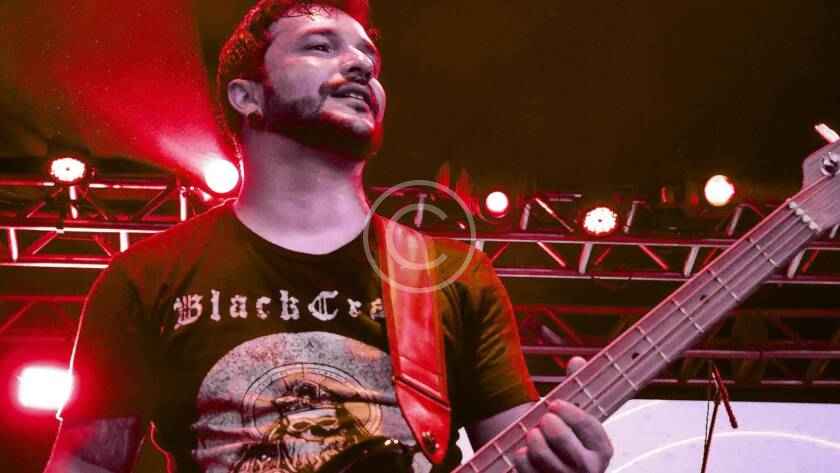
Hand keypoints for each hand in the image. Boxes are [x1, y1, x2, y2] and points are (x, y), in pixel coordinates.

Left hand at [512, 357, 613, 471]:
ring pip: (541, 453)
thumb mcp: (578, 418)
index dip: (568, 410)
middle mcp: (589, 469)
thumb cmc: (569, 441)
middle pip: (560, 436)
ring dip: (532, 437)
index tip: (555, 404)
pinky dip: (521, 455)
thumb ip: (578, 388)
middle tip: (544, 420)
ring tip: (533, 434)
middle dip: (547, 422)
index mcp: (602, 449)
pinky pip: (525, 467)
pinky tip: (525, 451)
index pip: (587, 424)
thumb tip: (577, 361)